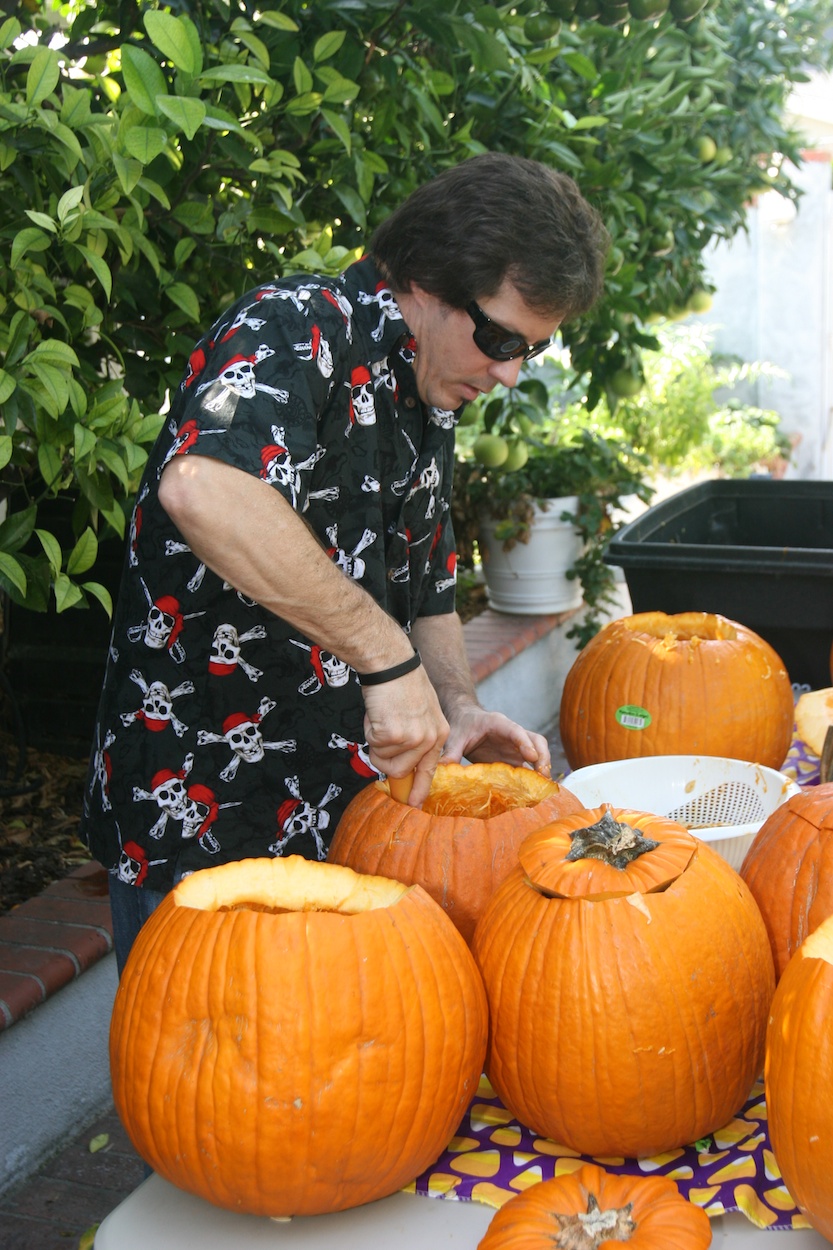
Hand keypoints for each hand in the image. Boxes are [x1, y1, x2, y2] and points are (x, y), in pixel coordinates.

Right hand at [362, 666, 449, 807]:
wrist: (391, 663)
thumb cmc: (401, 683)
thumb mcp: (420, 712)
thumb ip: (414, 738)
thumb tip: (397, 764)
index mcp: (439, 733)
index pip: (430, 770)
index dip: (420, 789)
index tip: (413, 804)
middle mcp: (430, 739)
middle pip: (400, 771)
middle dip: (384, 759)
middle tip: (379, 737)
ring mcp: (413, 738)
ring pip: (383, 760)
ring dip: (376, 744)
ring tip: (382, 719)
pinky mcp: (394, 734)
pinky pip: (373, 746)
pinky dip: (369, 731)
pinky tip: (378, 713)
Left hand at [441, 702, 551, 776]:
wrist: (465, 721)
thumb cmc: (462, 725)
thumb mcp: (454, 737)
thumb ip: (451, 752)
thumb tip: (442, 770)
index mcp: (498, 723)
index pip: (515, 730)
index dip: (525, 742)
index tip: (531, 756)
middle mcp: (512, 734)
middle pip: (535, 740)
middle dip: (542, 756)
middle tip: (542, 775)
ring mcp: (515, 747)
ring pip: (537, 752)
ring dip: (542, 767)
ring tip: (542, 786)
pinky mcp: (514, 758)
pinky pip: (529, 766)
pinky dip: (534, 777)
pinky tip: (534, 792)